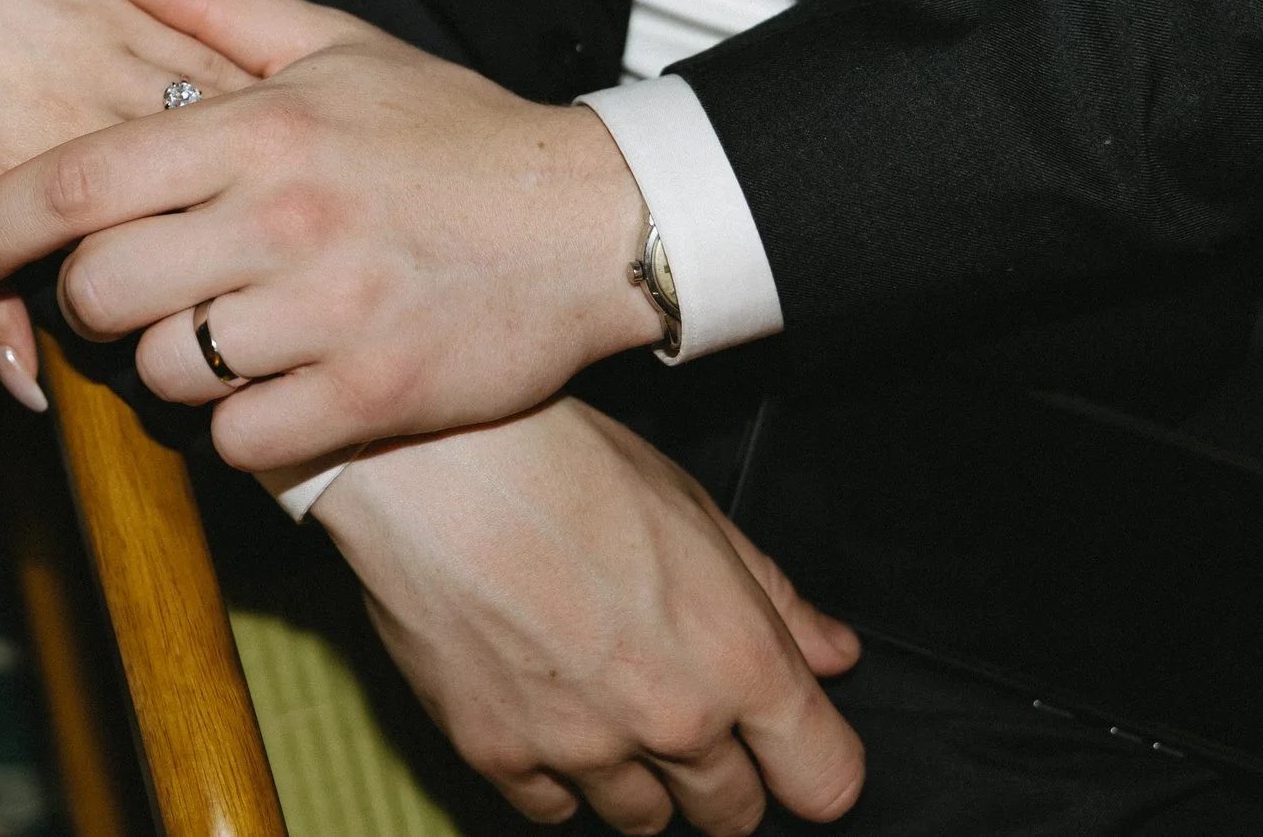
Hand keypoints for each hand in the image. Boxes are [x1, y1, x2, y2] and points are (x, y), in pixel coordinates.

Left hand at [0, 0, 662, 468]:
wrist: (594, 223)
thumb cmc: (453, 133)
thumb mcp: (337, 46)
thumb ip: (211, 6)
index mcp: (262, 129)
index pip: (75, 182)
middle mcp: (284, 219)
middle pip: (99, 291)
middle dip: (82, 301)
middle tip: (114, 293)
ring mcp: (329, 313)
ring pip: (163, 371)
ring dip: (164, 363)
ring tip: (207, 332)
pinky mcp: (372, 395)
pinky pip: (240, 438)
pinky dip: (235, 424)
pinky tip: (267, 384)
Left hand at [0, 0, 249, 408]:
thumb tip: (28, 388)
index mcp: (25, 172)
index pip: (120, 272)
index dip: (138, 316)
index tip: (124, 325)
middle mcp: (90, 118)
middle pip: (183, 216)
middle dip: (195, 265)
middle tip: (186, 290)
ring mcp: (124, 59)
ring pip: (215, 148)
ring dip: (234, 196)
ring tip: (246, 235)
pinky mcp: (142, 16)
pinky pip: (219, 75)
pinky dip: (241, 120)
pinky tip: (264, 153)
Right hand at [314, 400, 865, 834]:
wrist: (430, 461)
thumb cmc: (561, 462)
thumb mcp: (693, 510)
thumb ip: (775, 599)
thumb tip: (831, 652)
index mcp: (739, 660)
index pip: (825, 781)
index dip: (812, 764)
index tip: (791, 746)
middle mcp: (671, 721)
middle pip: (732, 815)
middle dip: (722, 776)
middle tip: (683, 714)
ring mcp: (582, 747)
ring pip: (641, 821)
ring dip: (638, 780)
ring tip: (605, 704)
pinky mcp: (498, 752)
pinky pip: (550, 807)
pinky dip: (556, 775)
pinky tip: (546, 710)